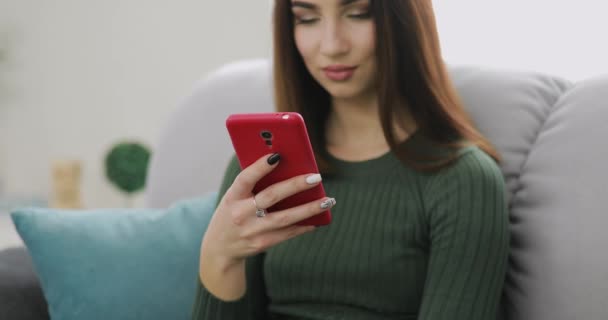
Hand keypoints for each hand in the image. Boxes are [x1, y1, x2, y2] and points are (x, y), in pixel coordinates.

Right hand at [200, 153, 334, 279]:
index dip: (260, 167)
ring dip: (309, 208)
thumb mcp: (234, 197)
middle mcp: (241, 214)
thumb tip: (285, 166)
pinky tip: (319, 218)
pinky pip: (288, 233)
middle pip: (272, 196)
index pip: (245, 179)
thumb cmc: (232, 213)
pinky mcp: (262, 243)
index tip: (277, 155)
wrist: (220, 249)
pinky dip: (305, 225)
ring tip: (327, 200)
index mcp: (232, 197)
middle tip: (316, 177)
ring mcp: (252, 231)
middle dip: (295, 185)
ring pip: (286, 218)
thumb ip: (253, 184)